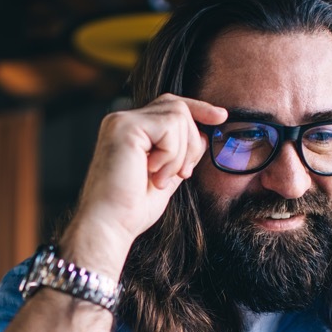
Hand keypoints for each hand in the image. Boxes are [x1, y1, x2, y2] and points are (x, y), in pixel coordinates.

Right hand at [63, 94, 225, 274]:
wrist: (109, 226)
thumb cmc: (130, 210)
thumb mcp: (166, 178)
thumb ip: (181, 155)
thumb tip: (204, 136)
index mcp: (131, 130)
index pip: (170, 106)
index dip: (198, 108)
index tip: (221, 117)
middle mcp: (123, 120)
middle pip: (178, 108)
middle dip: (192, 142)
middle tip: (182, 174)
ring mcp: (122, 121)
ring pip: (178, 117)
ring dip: (179, 154)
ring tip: (159, 179)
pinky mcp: (125, 127)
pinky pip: (169, 127)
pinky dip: (171, 155)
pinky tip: (152, 173)